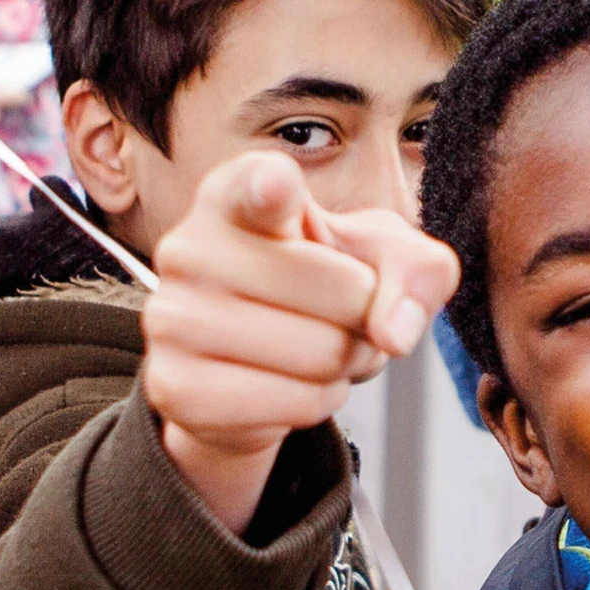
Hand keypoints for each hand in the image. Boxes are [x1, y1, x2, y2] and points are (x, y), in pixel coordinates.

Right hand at [144, 151, 458, 530]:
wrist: (251, 365)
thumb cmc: (319, 290)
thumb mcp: (384, 259)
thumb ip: (417, 270)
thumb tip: (391, 331)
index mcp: (235, 195)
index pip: (259, 184)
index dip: (275, 187)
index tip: (280, 185)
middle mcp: (190, 249)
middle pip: (343, 290)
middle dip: (365, 318)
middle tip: (338, 317)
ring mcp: (172, 320)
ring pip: (322, 355)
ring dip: (344, 366)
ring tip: (315, 350)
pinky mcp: (175, 389)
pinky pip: (295, 405)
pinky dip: (317, 402)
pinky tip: (290, 382)